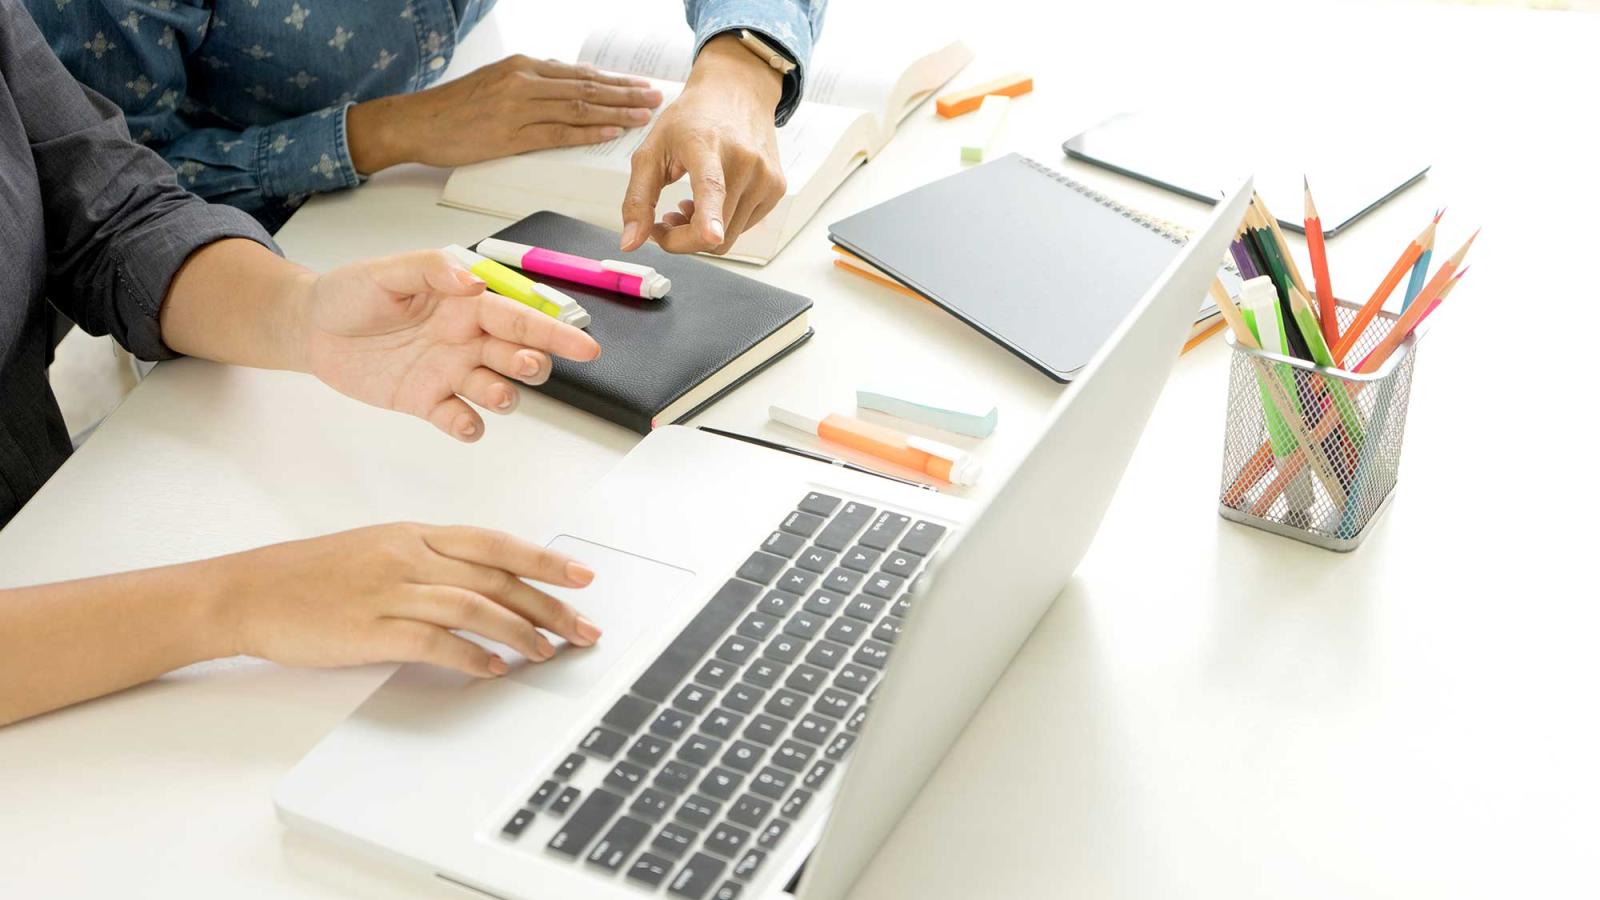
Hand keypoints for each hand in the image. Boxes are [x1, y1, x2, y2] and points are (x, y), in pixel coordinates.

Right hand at [215, 524, 599, 676]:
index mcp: (416, 535)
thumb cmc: (314, 575)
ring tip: (547, 652)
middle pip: (496, 578)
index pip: (496, 544)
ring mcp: (390, 592)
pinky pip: (433, 641)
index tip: (583, 577)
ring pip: (474, 606)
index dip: (545, 560)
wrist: (250, 590)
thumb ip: (432, 562)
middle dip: (550, 605)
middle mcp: (410, 557)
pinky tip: (493, 668)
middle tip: (584, 628)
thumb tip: (486, 585)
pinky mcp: (370, 628)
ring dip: (519, 632)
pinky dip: (470, 655)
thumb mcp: (381, 551)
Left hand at [298, 249, 601, 440]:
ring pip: (497, 390)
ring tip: (497, 395)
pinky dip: (468, 425)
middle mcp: (467, 341)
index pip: (520, 318)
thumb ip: (431, 271)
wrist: (311, 329)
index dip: (555, 333)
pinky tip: (465, 422)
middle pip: (520, 356)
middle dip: (534, 365)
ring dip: (505, 395)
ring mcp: (449, 373)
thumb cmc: (350, 293)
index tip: (586, 346)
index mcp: (466, 305)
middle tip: (524, 365)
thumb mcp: (387, 271)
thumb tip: (472, 282)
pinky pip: (459, 419)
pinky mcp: (427, 402)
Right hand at [347, 56, 663, 172]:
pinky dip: (588, 133)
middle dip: (625, 93)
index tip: (639, 85)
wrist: (417, 121)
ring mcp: (518, 108)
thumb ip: (530, 84)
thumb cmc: (454, 107)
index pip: (580, 74)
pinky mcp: (510, 135)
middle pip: (587, 88)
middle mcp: (524, 82)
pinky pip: (558, 133)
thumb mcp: (495, 82)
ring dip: (616, 112)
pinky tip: (610, 133)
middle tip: (655, 97)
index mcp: (523, 68)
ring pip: (579, 108)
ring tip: (643, 115)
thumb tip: (563, 86)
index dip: (614, 81)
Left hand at [621, 34, 785, 254]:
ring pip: (727, 239)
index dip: (709, 216)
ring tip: (687, 205)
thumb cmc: (692, 119)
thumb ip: (637, 198)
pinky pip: (742, 229)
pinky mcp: (776, 189)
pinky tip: (711, 201)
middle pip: (712, 233)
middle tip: (665, 219)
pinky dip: (721, 225)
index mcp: (706, 145)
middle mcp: (744, 161)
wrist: (736, 91)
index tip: (711, 235)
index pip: (710, 186)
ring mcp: (765, 177)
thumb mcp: (652, 149)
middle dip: (681, 239)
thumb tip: (630, 243)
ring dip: (700, 234)